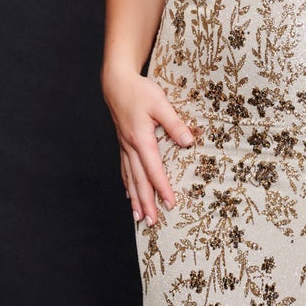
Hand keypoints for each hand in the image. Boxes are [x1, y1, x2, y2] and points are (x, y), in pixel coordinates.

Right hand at [102, 65, 195, 224]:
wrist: (116, 83)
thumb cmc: (139, 90)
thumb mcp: (160, 103)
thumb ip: (174, 123)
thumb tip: (188, 142)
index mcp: (141, 139)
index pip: (153, 169)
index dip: (162, 188)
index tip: (170, 204)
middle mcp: (130, 147)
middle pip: (139, 180)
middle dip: (146, 203)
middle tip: (153, 222)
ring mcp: (124, 147)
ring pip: (130, 179)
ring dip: (135, 199)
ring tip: (139, 218)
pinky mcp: (123, 144)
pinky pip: (124, 170)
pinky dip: (127, 185)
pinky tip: (129, 195)